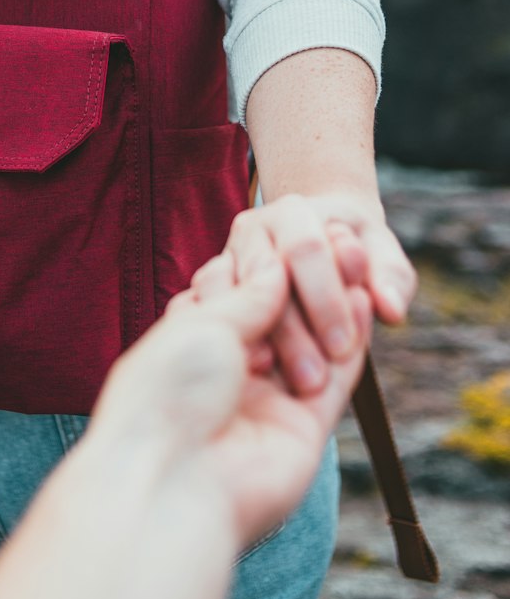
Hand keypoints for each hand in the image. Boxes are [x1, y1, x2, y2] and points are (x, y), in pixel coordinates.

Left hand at [90, 253, 370, 550]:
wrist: (175, 482)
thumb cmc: (169, 396)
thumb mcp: (204, 324)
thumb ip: (249, 294)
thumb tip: (280, 265)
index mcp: (187, 347)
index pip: (233, 294)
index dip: (262, 266)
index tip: (287, 232)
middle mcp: (227, 375)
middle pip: (275, 316)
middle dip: (302, 280)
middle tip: (332, 237)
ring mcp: (267, 403)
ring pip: (309, 341)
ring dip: (332, 299)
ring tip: (351, 250)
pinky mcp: (304, 430)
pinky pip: (337, 378)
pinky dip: (353, 337)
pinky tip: (364, 296)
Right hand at [195, 192, 414, 396]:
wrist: (322, 242)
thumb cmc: (359, 253)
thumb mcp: (383, 260)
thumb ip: (391, 280)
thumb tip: (391, 310)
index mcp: (293, 212)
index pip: (306, 249)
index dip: (326, 299)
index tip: (346, 348)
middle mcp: (253, 228)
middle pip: (265, 276)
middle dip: (292, 331)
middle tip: (316, 381)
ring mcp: (227, 256)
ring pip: (235, 297)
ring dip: (260, 342)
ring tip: (282, 385)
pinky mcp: (211, 287)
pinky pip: (208, 312)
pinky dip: (230, 342)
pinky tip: (252, 375)